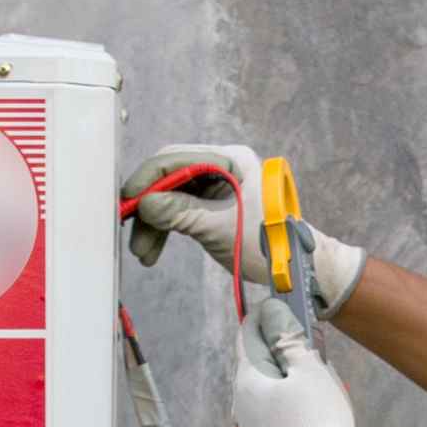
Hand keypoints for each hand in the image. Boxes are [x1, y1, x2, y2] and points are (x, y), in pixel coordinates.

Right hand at [122, 147, 364, 313]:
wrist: (298, 269)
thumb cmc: (271, 244)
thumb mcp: (220, 227)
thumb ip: (180, 212)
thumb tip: (145, 205)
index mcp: (230, 158)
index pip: (175, 158)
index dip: (147, 179)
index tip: (127, 202)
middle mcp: (222, 166)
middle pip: (170, 177)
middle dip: (148, 206)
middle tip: (131, 230)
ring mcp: (218, 186)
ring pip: (172, 198)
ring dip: (154, 224)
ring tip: (143, 252)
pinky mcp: (214, 206)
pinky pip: (180, 211)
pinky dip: (166, 230)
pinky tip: (153, 249)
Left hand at [227, 315, 376, 426]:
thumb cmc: (318, 423)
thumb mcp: (309, 370)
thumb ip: (290, 339)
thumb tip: (274, 312)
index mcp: (246, 380)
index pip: (247, 334)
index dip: (265, 315)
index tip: (284, 303)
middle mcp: (241, 404)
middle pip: (257, 361)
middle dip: (280, 345)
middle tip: (308, 336)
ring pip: (268, 387)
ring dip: (289, 373)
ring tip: (318, 370)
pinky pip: (276, 409)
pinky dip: (292, 397)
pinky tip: (315, 402)